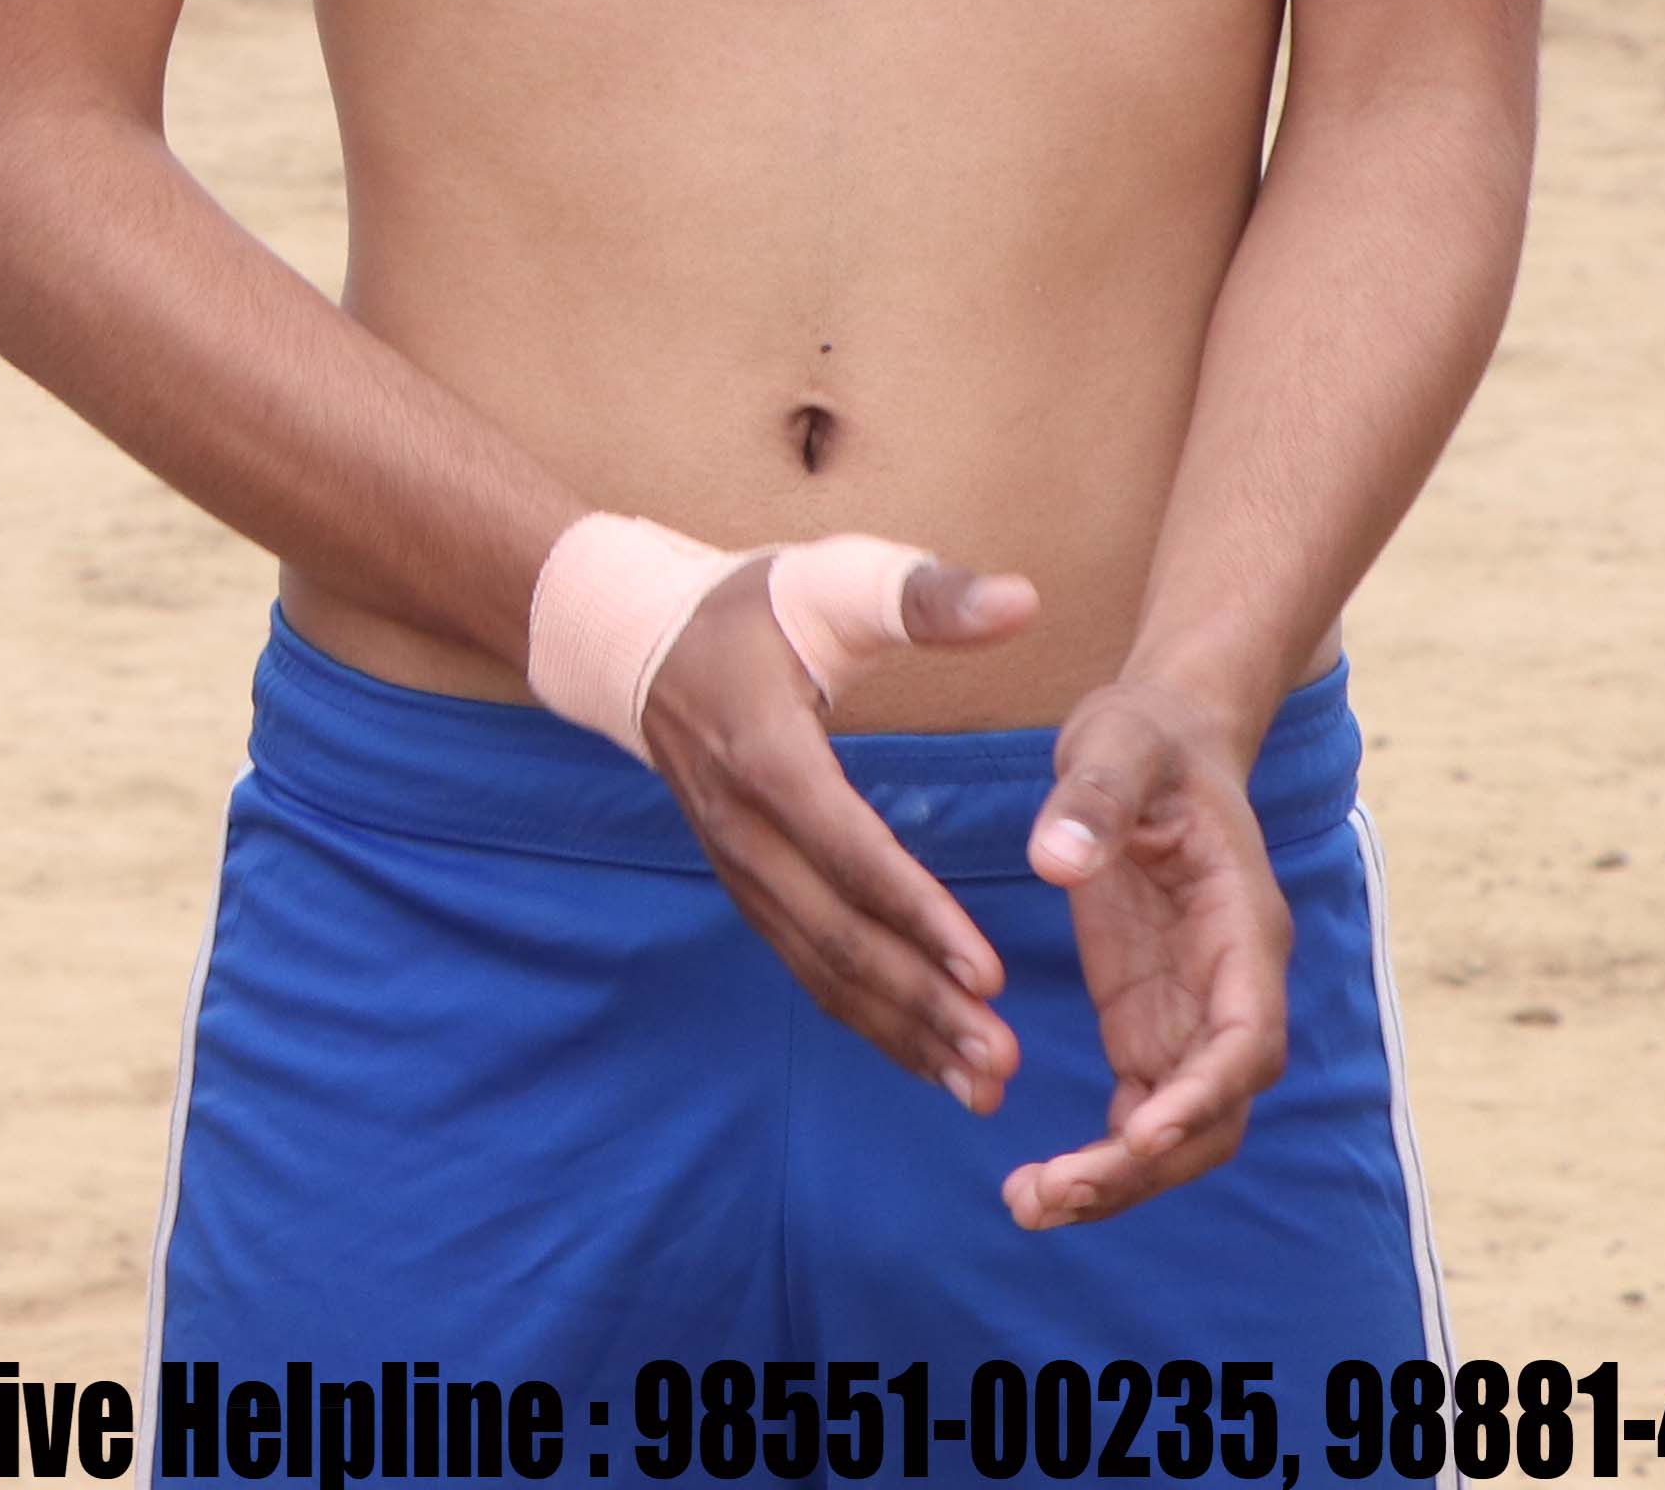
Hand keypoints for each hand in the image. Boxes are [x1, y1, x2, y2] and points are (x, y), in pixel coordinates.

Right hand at [640, 553, 1041, 1117]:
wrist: (640, 642)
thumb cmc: (753, 608)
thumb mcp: (831, 580)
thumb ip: (927, 595)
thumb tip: (1025, 600)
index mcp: (764, 750)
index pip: (843, 845)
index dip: (914, 910)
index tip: (986, 971)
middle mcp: (741, 823)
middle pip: (831, 929)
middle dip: (918, 1000)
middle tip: (999, 1056)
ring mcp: (736, 863)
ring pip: (817, 964)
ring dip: (899, 1029)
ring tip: (980, 1083)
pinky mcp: (745, 885)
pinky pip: (805, 964)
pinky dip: (867, 1019)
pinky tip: (927, 1060)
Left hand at [1004, 683, 1293, 1227]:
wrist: (1161, 739)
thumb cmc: (1147, 739)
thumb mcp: (1117, 746)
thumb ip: (1091, 800)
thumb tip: (1054, 860)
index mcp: (1243, 929)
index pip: (1247, 1040)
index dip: (1203, 1094)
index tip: (1140, 1135)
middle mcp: (1232, 987)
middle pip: (1215, 1109)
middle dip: (1145, 1165)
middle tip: (1050, 1195)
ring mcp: (1193, 1011)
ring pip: (1181, 1125)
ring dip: (1120, 1177)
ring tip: (1029, 1205)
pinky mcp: (1151, 1019)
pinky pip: (1142, 1108)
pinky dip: (1105, 1153)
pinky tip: (1040, 1181)